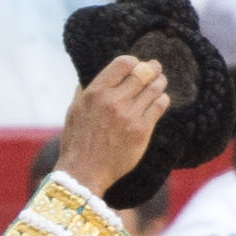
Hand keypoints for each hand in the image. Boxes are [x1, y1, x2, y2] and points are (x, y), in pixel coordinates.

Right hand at [55, 54, 169, 202]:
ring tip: (160, 82)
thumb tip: (94, 77)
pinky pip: (159, 106)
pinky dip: (162, 100)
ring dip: (159, 82)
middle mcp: (113, 101)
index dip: (134, 62)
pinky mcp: (141, 131)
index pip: (124, 63)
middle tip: (155, 69)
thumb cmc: (77, 143)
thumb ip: (85, 91)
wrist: (83, 173)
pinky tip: (160, 101)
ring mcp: (129, 115)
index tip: (136, 66)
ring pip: (154, 87)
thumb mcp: (74, 111)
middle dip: (151, 69)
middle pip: (143, 73)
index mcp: (96, 92)